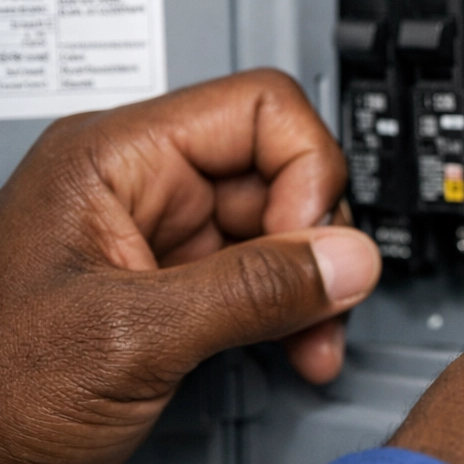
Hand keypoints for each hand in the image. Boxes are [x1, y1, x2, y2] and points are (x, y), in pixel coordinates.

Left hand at [0, 69, 381, 463]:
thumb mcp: (131, 339)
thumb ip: (252, 292)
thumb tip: (349, 257)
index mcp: (114, 160)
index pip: (260, 110)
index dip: (307, 170)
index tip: (314, 243)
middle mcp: (141, 189)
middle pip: (283, 172)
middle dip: (318, 243)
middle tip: (320, 305)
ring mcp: (160, 242)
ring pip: (284, 232)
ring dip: (315, 289)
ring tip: (313, 342)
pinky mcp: (175, 294)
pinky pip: (263, 282)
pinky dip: (295, 316)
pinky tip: (296, 352)